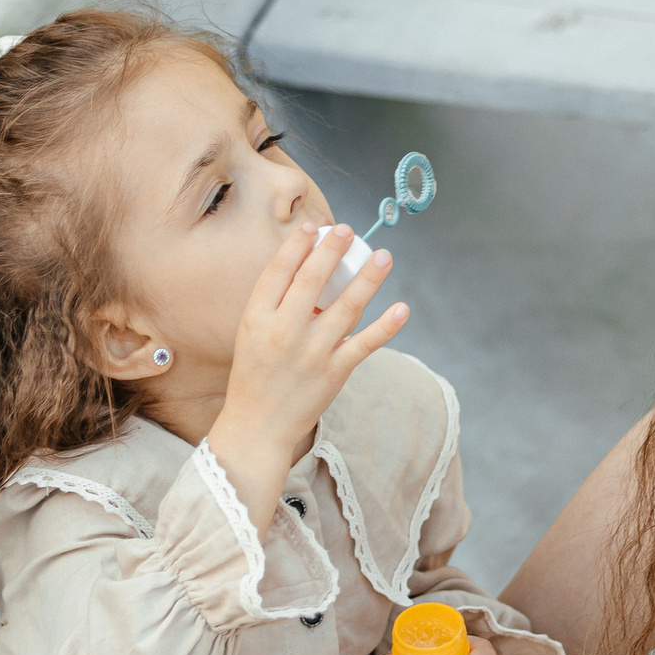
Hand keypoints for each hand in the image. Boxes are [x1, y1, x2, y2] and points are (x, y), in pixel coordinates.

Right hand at [204, 224, 406, 529]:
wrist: (258, 427)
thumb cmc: (255, 375)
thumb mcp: (252, 334)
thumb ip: (276, 305)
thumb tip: (311, 268)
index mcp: (256, 318)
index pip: (278, 272)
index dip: (297, 246)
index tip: (313, 227)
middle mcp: (283, 332)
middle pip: (311, 281)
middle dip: (332, 251)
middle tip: (348, 230)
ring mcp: (311, 353)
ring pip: (346, 307)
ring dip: (368, 278)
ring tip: (383, 256)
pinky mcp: (334, 373)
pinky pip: (364, 344)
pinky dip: (386, 327)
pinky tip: (402, 308)